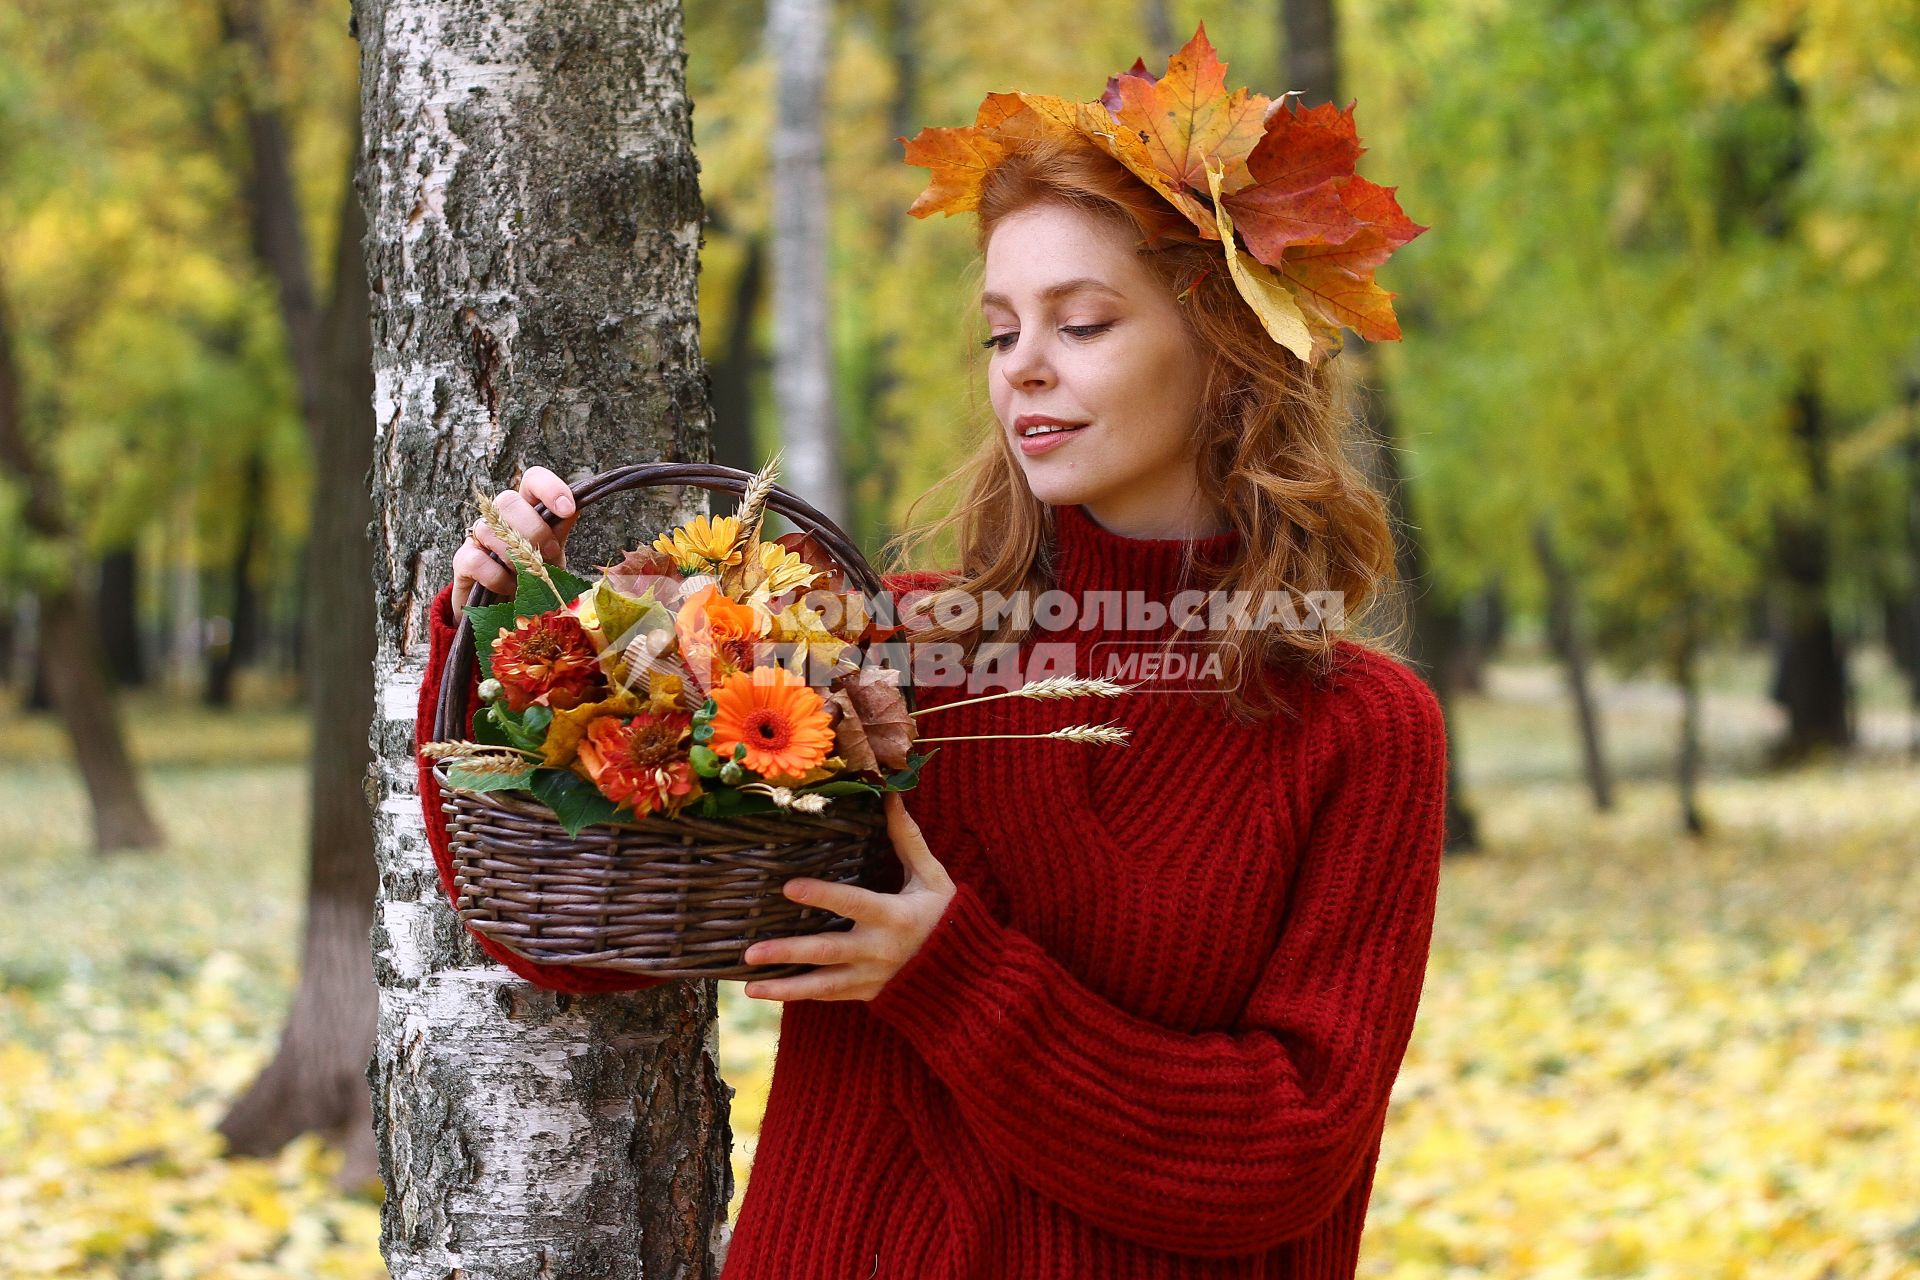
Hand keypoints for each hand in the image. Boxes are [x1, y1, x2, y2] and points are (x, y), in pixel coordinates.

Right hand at [449, 465, 580, 610]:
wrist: (511, 612)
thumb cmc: (537, 578)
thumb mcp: (554, 556)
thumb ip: (559, 532)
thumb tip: (573, 508)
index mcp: (528, 510)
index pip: (532, 480)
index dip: (549, 488)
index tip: (567, 509)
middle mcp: (500, 517)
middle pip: (508, 500)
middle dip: (534, 529)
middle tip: (549, 554)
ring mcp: (479, 537)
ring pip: (490, 529)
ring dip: (515, 557)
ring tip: (530, 576)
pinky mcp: (463, 561)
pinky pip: (476, 561)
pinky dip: (498, 577)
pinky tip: (510, 588)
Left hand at [740, 792, 956, 1001]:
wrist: (967, 974)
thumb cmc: (946, 916)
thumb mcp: (932, 877)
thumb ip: (908, 839)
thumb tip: (890, 796)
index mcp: (896, 917)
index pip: (854, 903)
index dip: (822, 895)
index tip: (789, 887)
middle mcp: (881, 951)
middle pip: (828, 951)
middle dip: (789, 952)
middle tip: (751, 951)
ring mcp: (873, 977)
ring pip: (823, 985)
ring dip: (785, 986)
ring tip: (749, 986)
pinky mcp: (868, 994)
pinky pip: (829, 997)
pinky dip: (799, 995)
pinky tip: (768, 992)